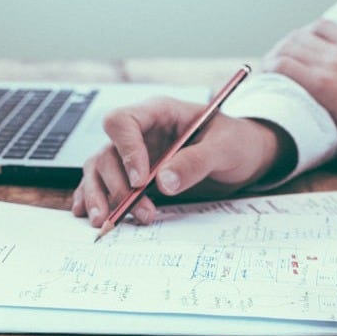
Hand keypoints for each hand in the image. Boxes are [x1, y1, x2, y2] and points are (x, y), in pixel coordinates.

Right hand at [72, 97, 293, 226]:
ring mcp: (134, 155)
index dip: (126, 151)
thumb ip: (196, 162)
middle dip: (118, 186)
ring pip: (99, 170)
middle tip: (140, 212)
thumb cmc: (237, 142)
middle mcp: (140, 133)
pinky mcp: (133, 176)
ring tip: (106, 222)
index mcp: (159, 113)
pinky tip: (91, 215)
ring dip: (101, 196)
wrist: (245, 157)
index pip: (123, 122)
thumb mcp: (225, 148)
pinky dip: (94, 199)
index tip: (141, 180)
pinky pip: (104, 184)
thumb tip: (164, 182)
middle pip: (107, 152)